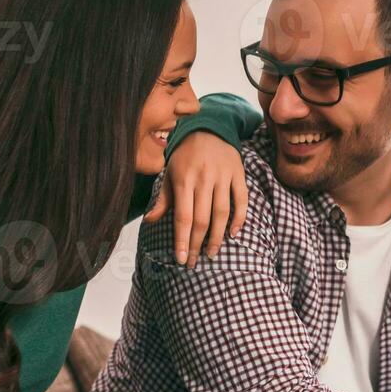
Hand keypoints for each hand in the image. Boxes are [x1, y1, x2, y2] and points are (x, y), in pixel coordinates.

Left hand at [143, 131, 247, 267]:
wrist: (208, 129)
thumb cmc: (185, 156)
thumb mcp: (170, 174)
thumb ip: (163, 199)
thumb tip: (149, 221)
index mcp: (183, 180)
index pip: (183, 217)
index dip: (182, 240)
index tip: (181, 260)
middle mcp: (203, 179)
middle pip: (202, 219)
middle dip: (197, 244)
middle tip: (195, 263)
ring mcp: (222, 176)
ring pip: (222, 213)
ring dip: (217, 237)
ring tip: (211, 253)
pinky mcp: (238, 174)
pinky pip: (241, 200)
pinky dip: (239, 218)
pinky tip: (233, 234)